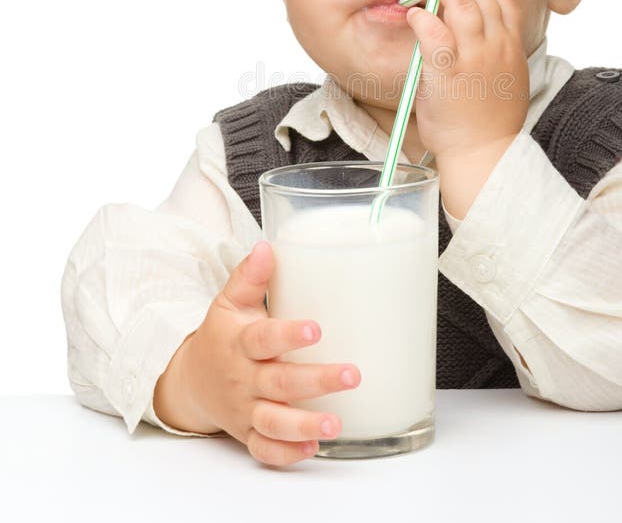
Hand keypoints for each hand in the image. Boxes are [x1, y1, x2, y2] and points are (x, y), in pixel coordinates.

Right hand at [153, 241, 360, 466]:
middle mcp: (243, 379)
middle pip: (279, 383)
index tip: (316, 330)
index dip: (288, 335)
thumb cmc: (222, 335)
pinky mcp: (247, 433)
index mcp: (239, 342)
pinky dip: (286, 454)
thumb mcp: (229, 302)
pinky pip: (264, 449)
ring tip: (336, 425)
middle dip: (316, 381)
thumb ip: (249, 277)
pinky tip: (313, 450)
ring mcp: (245, 409)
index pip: (263, 339)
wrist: (191, 380)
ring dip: (304, 426)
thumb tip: (268, 247)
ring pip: (273, 422)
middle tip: (351, 376)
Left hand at [405, 0, 529, 160]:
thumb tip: (471, 37)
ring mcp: (474, 59)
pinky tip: (414, 14)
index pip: (505, 1)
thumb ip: (493, 55)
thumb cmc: (490, 124)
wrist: (485, 153)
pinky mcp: (449, 74)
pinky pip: (435, 37)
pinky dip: (424, 20)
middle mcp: (497, 48)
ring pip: (462, 8)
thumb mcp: (506, 81)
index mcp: (513, 48)